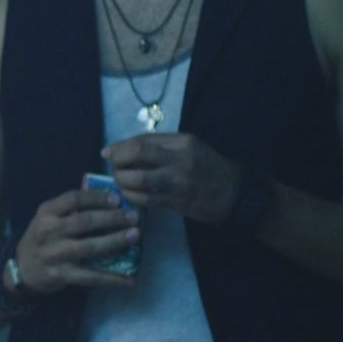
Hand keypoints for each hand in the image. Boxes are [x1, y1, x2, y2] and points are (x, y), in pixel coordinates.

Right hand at [14, 188, 139, 293]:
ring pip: (89, 247)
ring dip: (115, 241)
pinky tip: (130, 280)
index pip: (73, 199)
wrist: (22, 269)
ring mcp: (54, 254)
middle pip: (84, 221)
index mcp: (46, 212)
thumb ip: (70, 211)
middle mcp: (48, 231)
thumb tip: (110, 202)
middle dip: (112, 218)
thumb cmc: (42, 239)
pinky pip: (91, 276)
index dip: (96, 198)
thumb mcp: (47, 219)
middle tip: (133, 217)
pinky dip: (112, 278)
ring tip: (135, 236)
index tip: (117, 199)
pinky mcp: (61, 275)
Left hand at [102, 132, 238, 221]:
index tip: (107, 152)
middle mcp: (179, 159)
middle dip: (118, 160)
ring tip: (120, 182)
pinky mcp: (177, 201)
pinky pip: (146, 199)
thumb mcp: (189, 148)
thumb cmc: (207, 167)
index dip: (119, 146)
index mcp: (181, 142)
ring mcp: (178, 181)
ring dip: (122, 181)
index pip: (142, 139)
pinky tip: (130, 195)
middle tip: (113, 166)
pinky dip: (132, 197)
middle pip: (137, 153)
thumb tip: (124, 148)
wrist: (235, 193)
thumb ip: (160, 146)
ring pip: (138, 178)